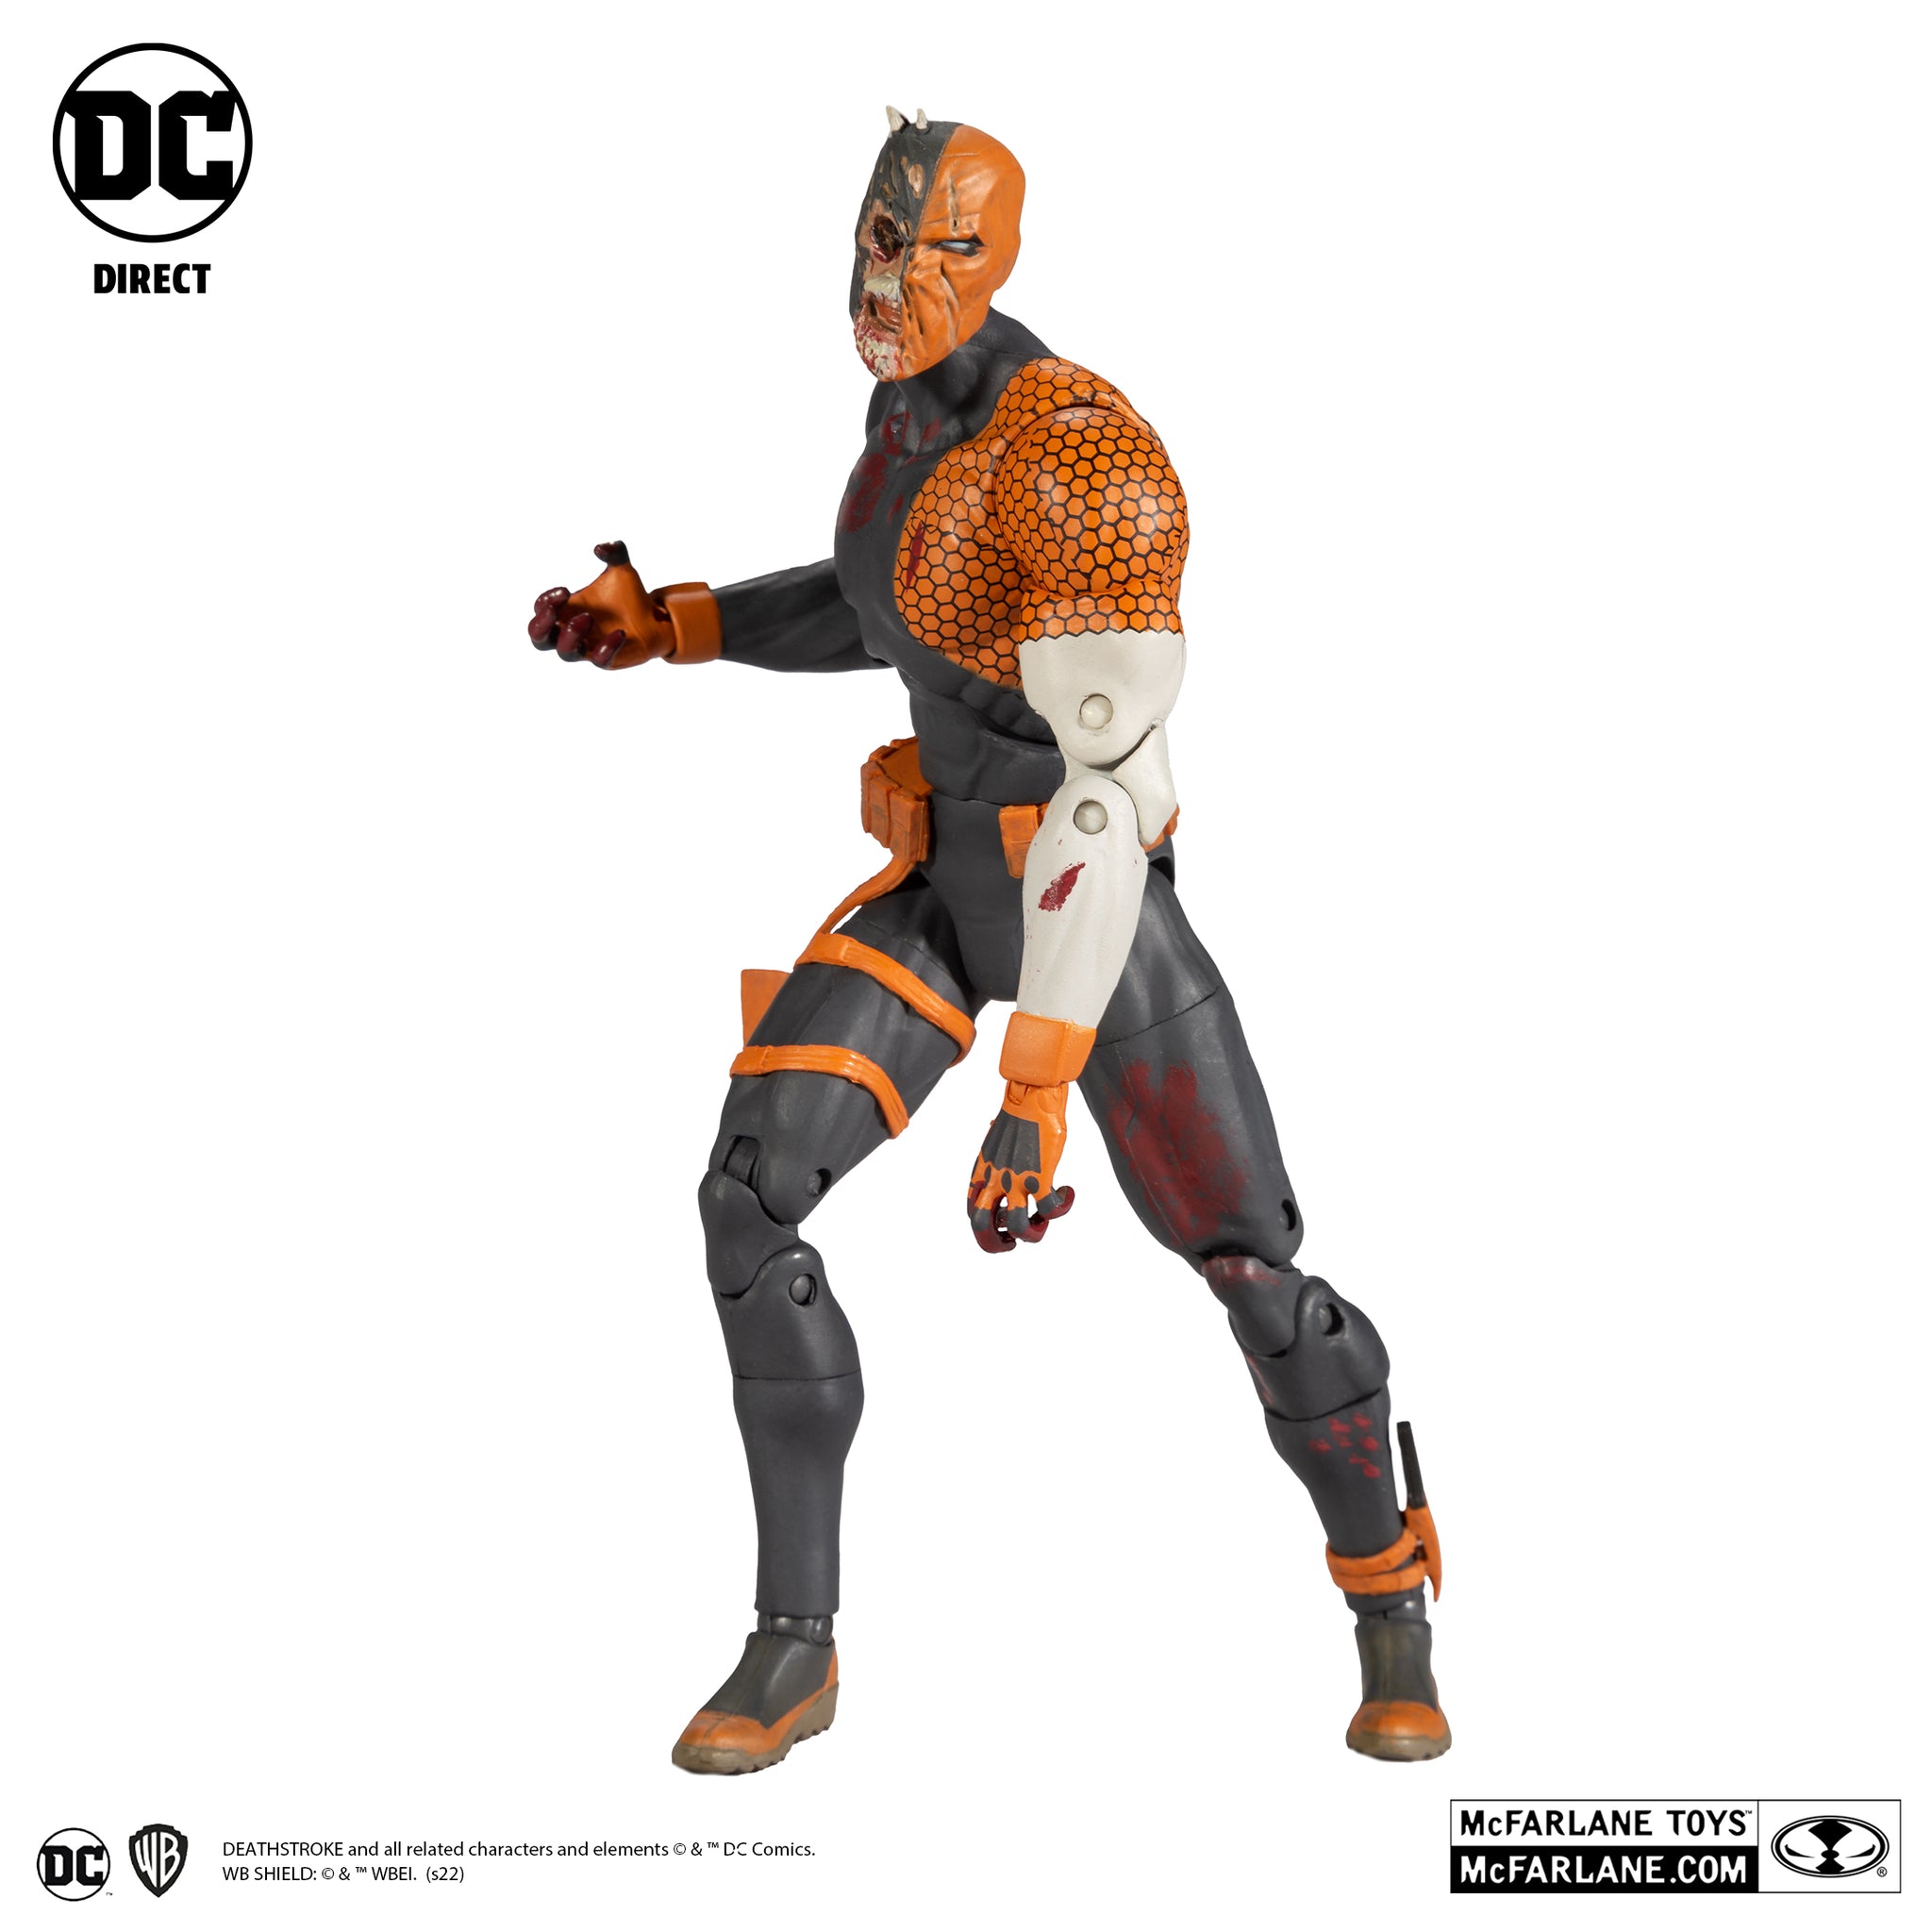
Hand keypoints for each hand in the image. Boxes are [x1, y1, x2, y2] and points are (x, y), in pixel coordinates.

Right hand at [527, 540, 675, 669]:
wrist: (656, 619)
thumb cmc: (631, 597)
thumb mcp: (623, 570)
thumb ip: (614, 553)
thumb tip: (601, 547)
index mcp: (568, 609)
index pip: (541, 610)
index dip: (546, 602)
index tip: (565, 591)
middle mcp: (572, 631)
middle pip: (538, 640)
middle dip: (541, 626)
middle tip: (553, 613)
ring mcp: (588, 648)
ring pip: (565, 653)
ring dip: (571, 635)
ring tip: (588, 617)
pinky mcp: (607, 660)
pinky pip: (599, 660)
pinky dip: (606, 648)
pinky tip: (620, 633)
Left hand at [967, 1081, 1075, 1251]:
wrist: (1032, 1094)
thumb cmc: (1018, 1115)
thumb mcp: (996, 1142)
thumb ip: (996, 1160)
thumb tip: (996, 1153)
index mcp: (982, 1173)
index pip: (971, 1212)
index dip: (986, 1227)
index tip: (1003, 1223)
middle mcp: (995, 1180)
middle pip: (982, 1228)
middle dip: (997, 1244)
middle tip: (1014, 1243)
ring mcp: (1016, 1180)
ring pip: (1018, 1227)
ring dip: (1034, 1234)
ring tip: (1045, 1219)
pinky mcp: (1040, 1176)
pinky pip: (1050, 1209)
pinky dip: (1062, 1207)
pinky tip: (1068, 1191)